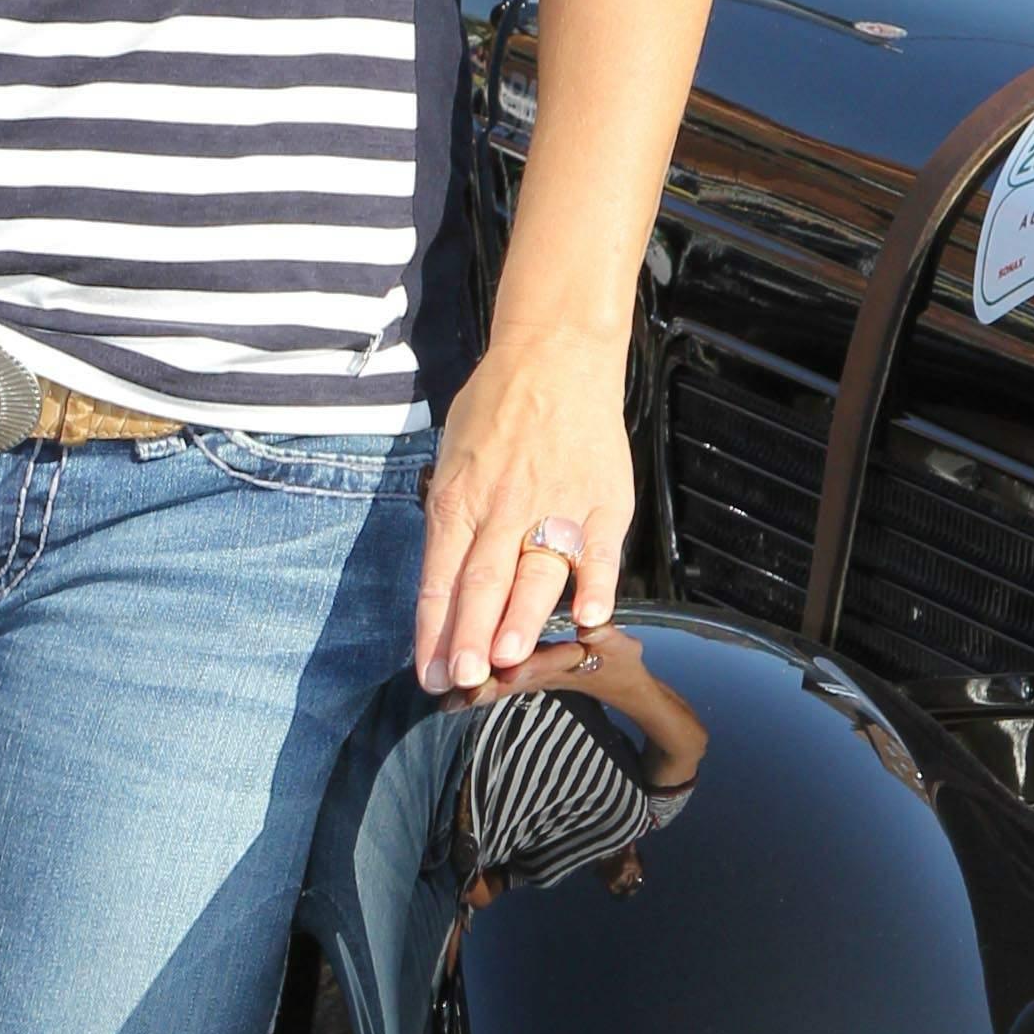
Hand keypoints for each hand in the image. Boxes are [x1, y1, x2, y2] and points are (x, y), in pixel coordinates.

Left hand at [416, 314, 633, 697]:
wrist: (554, 355)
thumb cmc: (495, 410)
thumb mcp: (451, 458)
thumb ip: (449, 521)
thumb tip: (440, 587)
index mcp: (458, 499)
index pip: (439, 577)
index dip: (433, 629)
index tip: (431, 674)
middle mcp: (503, 506)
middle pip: (483, 580)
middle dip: (469, 635)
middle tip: (464, 678)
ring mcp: (555, 503)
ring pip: (536, 571)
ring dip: (522, 618)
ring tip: (510, 657)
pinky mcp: (602, 499)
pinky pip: (600, 548)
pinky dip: (597, 582)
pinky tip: (592, 616)